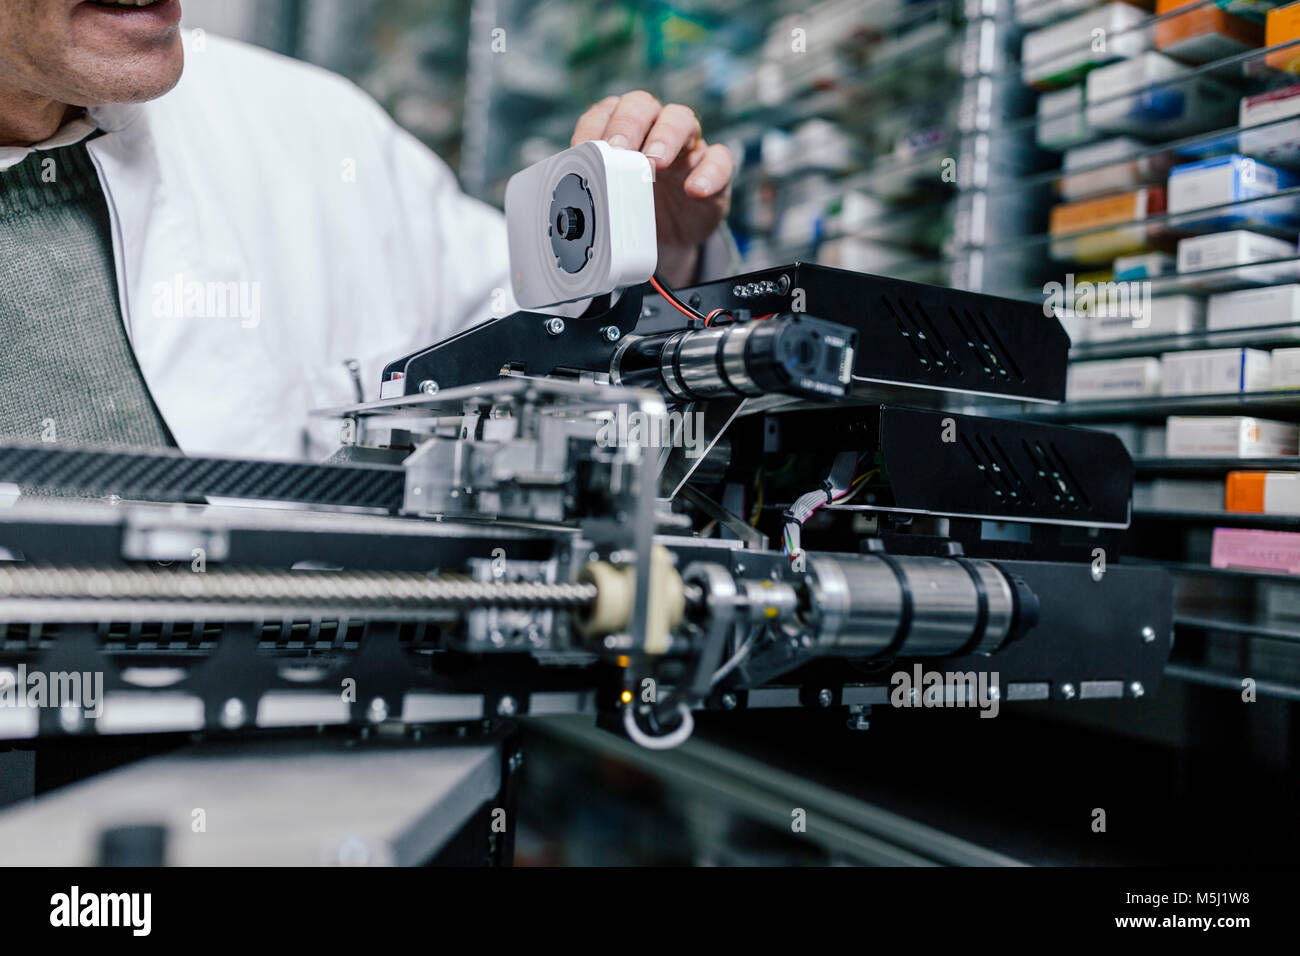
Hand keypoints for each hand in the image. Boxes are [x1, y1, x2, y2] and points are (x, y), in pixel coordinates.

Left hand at [571, 91, 732, 285]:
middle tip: (618, 150)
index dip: (594, 126)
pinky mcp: (712, 170)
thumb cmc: (632, 210)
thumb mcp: (609, 200)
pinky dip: (709, 172)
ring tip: (654, 163)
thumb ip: (589, 188)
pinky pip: (719, 160)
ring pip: (681, 119)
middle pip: (642, 105)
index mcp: (622, 130)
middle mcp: (653, 129)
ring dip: (666, 136)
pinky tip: (695, 189)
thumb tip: (559, 192)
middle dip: (628, 124)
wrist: (666, 241)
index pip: (605, 112)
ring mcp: (686, 147)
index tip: (584, 149)